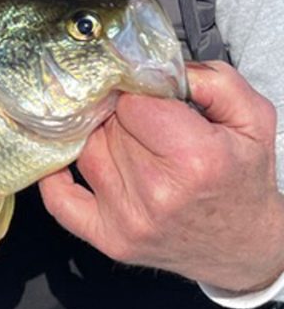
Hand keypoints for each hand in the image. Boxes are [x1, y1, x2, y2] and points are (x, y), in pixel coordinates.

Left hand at [38, 61, 283, 293]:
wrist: (246, 244)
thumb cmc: (244, 178)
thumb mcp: (251, 118)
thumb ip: (213, 79)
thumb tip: (163, 64)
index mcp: (194, 158)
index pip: (132, 101)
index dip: (139, 91)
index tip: (149, 95)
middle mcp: (157, 192)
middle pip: (107, 124)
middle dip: (120, 114)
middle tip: (141, 120)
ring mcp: (128, 219)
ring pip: (84, 150)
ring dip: (98, 138)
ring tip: (122, 138)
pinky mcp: (110, 240)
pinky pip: (59, 201)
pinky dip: (56, 176)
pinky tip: (68, 157)